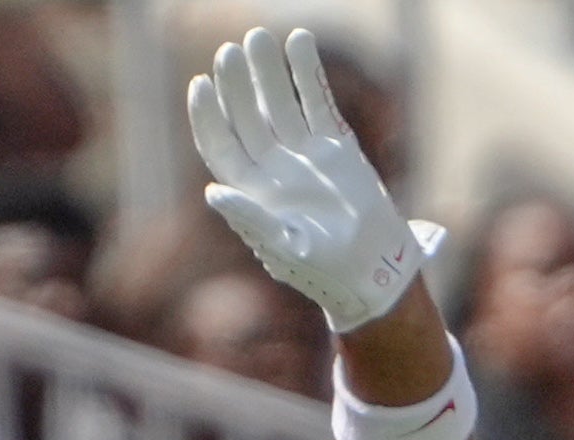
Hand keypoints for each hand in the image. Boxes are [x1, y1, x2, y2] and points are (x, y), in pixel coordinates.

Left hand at [186, 28, 434, 332]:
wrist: (372, 267)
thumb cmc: (323, 268)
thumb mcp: (284, 248)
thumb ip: (250, 219)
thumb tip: (213, 193)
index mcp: (251, 191)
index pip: (220, 144)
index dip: (208, 116)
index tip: (201, 83)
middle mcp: (272, 167)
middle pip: (247, 116)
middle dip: (237, 84)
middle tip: (230, 51)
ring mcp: (303, 153)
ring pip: (280, 103)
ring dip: (269, 71)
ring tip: (261, 37)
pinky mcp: (334, 145)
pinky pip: (317, 101)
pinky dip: (308, 74)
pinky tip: (300, 41)